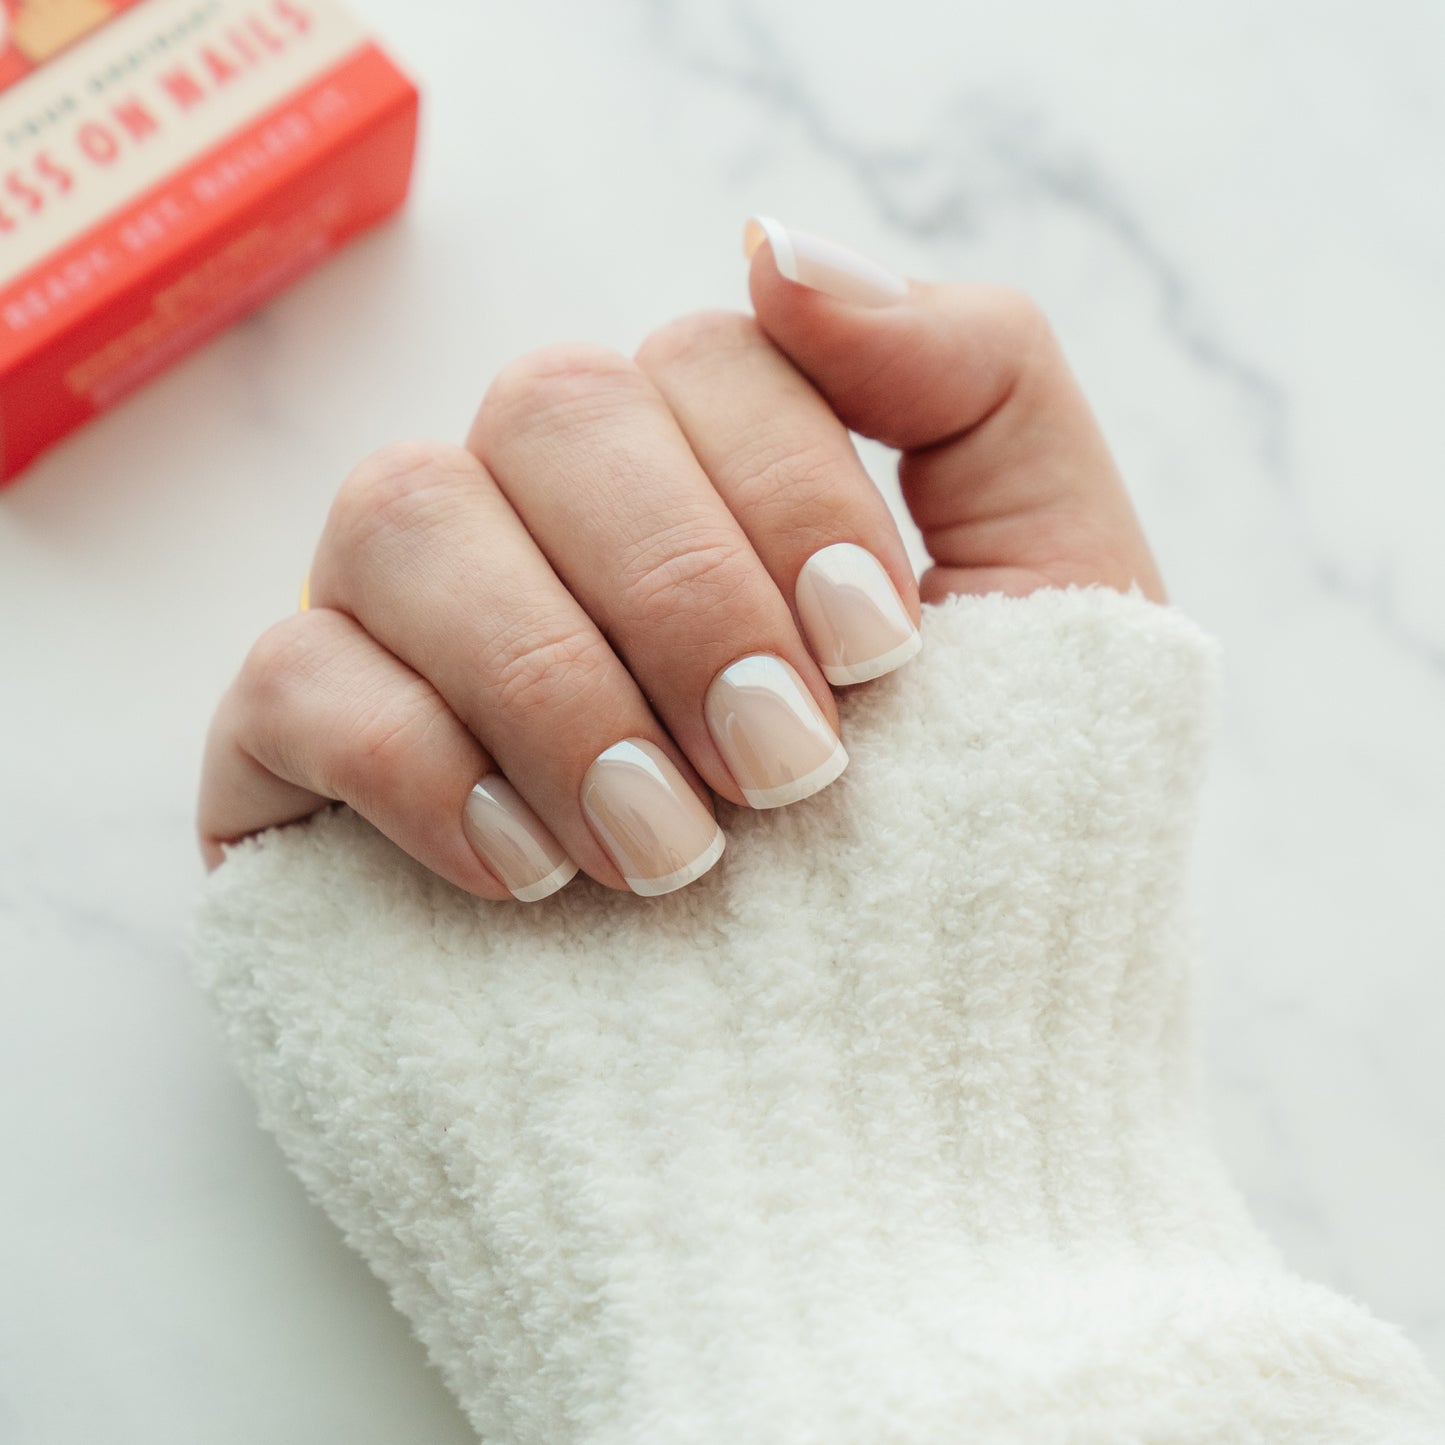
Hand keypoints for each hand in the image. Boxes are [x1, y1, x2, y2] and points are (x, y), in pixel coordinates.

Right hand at [196, 215, 1163, 900]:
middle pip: (551, 406)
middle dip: (684, 591)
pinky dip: (420, 760)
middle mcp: (561, 548)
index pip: (709, 356)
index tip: (881, 659)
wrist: (863, 1166)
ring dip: (558, 680)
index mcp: (719, 500)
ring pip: (406, 511)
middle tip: (786, 777)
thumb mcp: (1057, 611)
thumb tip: (777, 242)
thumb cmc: (970, 890)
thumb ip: (979, 385)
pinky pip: (293, 678)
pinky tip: (532, 880)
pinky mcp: (309, 777)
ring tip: (670, 858)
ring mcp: (423, 654)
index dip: (792, 483)